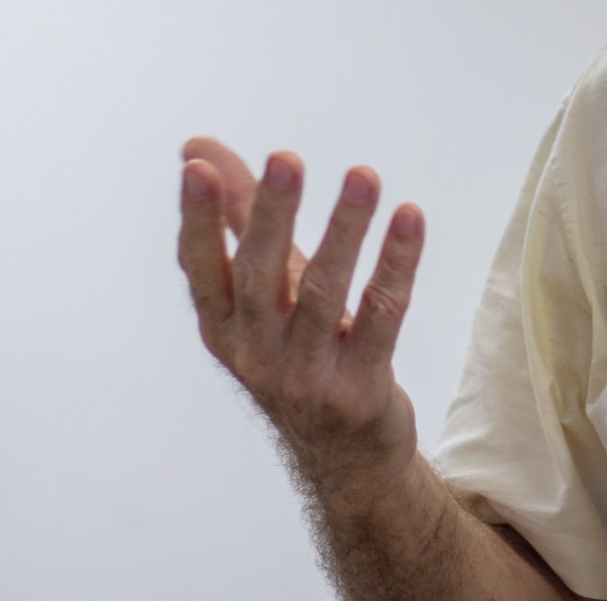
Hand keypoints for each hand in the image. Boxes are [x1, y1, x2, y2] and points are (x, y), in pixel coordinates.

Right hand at [177, 137, 425, 498]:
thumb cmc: (297, 352)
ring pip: (324, 292)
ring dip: (345, 229)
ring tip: (363, 175)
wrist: (345, 456)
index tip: (196, 168)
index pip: (201, 269)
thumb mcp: (263, 292)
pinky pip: (381, 316)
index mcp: (224, 328)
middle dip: (270, 213)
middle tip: (285, 157)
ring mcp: (307, 375)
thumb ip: (236, 219)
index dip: (198, 219)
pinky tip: (410, 217)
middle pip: (260, 276)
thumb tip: (196, 150)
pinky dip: (397, 264)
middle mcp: (256, 353)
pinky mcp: (359, 387)